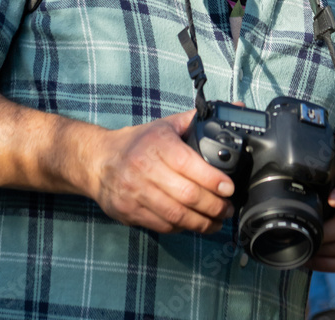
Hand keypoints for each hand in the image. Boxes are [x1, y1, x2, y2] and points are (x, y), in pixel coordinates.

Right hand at [86, 109, 234, 234]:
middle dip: (214, 206)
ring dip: (201, 223)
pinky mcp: (128, 211)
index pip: (190, 165)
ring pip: (176, 215)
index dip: (213, 180)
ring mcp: (135, 192)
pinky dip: (182, 228)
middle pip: (187, 194)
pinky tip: (193, 224)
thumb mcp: (166, 125)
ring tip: (216, 222)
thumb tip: (235, 106)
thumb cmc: (139, 142)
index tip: (229, 188)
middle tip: (228, 209)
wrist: (98, 160)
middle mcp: (145, 168)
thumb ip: (196, 119)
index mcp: (158, 143)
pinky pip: (162, 226)